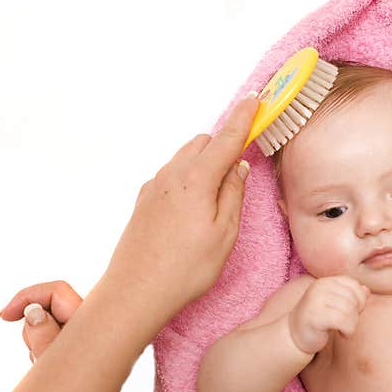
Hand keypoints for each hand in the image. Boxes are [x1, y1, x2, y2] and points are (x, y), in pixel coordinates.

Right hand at [0, 280, 127, 391]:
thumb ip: (46, 342)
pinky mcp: (83, 365)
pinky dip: (41, 355)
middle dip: (30, 322)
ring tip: (43, 375)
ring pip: (51, 327)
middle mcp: (98, 336)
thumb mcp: (59, 382)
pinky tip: (46, 381)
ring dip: (35, 342)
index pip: (60, 292)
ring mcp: (91, 350)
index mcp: (99, 331)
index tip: (4, 317)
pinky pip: (54, 346)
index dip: (29, 295)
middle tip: (28, 353)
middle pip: (54, 305)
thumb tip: (35, 313)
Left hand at [101, 95, 258, 316]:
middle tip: (241, 167)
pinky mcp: (144, 201)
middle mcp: (172, 175)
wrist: (135, 292)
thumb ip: (234, 194)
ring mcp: (154, 187)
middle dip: (224, 144)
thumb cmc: (185, 269)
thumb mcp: (225, 234)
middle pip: (203, 143)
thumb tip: (237, 167)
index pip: (226, 138)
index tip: (255, 99)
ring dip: (205, 162)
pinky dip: (189, 178)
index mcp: (196, 179)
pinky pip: (172, 176)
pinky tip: (195, 208)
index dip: (244, 118)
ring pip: (185, 158)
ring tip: (219, 196)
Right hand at [288, 276, 370, 354]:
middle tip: (347, 324)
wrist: (294, 336)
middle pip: (354, 298)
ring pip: (350, 310)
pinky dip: (348, 331)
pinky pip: (343, 321)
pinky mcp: (314, 316)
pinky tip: (341, 334)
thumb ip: (351, 296)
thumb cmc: (318, 321)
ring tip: (344, 330)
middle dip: (356, 314)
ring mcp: (316, 300)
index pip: (354, 285)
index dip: (359, 301)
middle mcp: (320, 287)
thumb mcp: (335, 305)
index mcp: (326, 282)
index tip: (351, 313)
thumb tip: (367, 290)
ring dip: (352, 325)